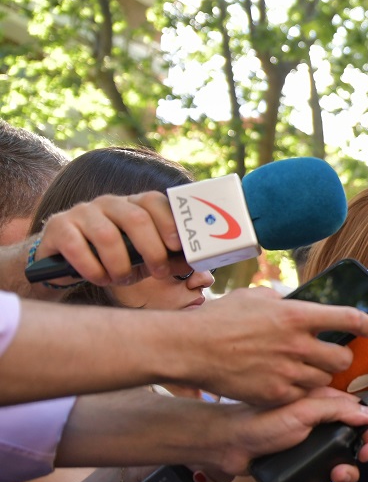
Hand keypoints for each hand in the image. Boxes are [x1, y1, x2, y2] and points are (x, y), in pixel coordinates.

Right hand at [32, 191, 184, 288]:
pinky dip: (92, 268)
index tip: (179, 245)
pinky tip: (100, 278)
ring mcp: (82, 212)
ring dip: (120, 265)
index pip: (154, 201)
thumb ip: (168, 259)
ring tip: (123, 280)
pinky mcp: (59, 227)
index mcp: (133, 206)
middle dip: (152, 249)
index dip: (169, 221)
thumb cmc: (114, 259)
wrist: (65, 263)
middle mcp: (109, 203)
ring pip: (107, 235)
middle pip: (136, 217)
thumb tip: (195, 263)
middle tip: (157, 273)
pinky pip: (77, 247)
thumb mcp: (144, 260)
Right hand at [182, 287, 367, 405]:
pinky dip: (300, 391)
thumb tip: (296, 303)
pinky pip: (302, 395)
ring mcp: (286, 371)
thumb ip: (282, 302)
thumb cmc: (218, 319)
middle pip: (342, 357)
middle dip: (341, 357)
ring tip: (306, 368)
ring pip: (325, 379)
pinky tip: (289, 383)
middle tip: (332, 354)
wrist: (189, 348)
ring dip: (321, 375)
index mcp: (295, 315)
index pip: (346, 318)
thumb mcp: (255, 298)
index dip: (366, 323)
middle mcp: (296, 344)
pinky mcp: (275, 394)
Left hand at [208, 387, 367, 477]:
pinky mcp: (303, 471)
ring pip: (345, 465)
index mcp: (325, 406)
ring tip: (338, 475)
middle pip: (358, 441)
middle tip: (362, 456)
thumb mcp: (303, 410)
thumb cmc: (260, 422)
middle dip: (366, 451)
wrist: (228, 447)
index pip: (360, 414)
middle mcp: (322, 427)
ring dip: (349, 473)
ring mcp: (313, 450)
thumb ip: (338, 410)